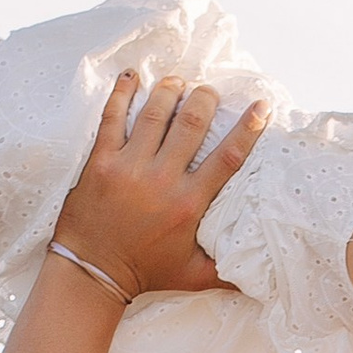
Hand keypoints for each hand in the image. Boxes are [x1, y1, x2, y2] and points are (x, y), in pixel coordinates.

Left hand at [52, 71, 268, 300]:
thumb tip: (259, 275)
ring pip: (155, 112)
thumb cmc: (145, 273)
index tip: (260, 107)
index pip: (228, 157)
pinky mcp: (101, 160)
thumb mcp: (192, 276)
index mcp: (189, 204)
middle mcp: (162, 179)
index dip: (248, 128)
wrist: (92, 273)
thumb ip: (226, 271)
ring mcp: (129, 166)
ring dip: (169, 90)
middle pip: (192, 123)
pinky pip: (112, 117)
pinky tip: (132, 76)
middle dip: (205, 99)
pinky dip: (122, 93)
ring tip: (177, 82)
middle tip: (208, 92)